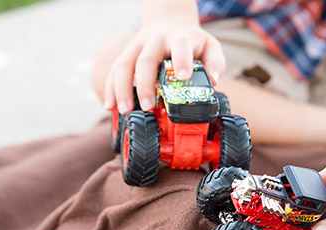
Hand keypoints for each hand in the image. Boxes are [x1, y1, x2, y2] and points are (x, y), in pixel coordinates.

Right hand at [103, 1, 224, 113]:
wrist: (168, 22)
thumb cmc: (190, 41)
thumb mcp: (209, 46)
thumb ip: (215, 62)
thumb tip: (214, 81)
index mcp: (178, 37)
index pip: (179, 46)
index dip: (181, 60)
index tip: (183, 77)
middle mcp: (155, 40)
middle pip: (146, 60)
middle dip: (145, 84)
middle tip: (148, 107)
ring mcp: (137, 46)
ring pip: (124, 65)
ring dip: (122, 89)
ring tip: (125, 110)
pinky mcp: (125, 54)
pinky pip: (114, 71)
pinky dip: (110, 89)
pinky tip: (110, 106)